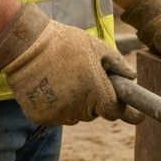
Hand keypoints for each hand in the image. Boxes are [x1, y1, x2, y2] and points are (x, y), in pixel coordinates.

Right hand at [0, 3, 141, 126]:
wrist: (28, 46)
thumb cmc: (66, 43)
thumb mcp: (96, 47)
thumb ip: (116, 64)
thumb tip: (133, 77)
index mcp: (95, 90)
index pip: (114, 112)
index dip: (119, 108)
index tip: (131, 112)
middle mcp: (77, 107)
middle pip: (94, 114)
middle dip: (95, 101)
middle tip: (86, 79)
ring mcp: (58, 114)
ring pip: (75, 116)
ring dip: (76, 104)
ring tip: (66, 78)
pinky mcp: (40, 118)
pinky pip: (56, 117)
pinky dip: (57, 106)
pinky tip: (51, 86)